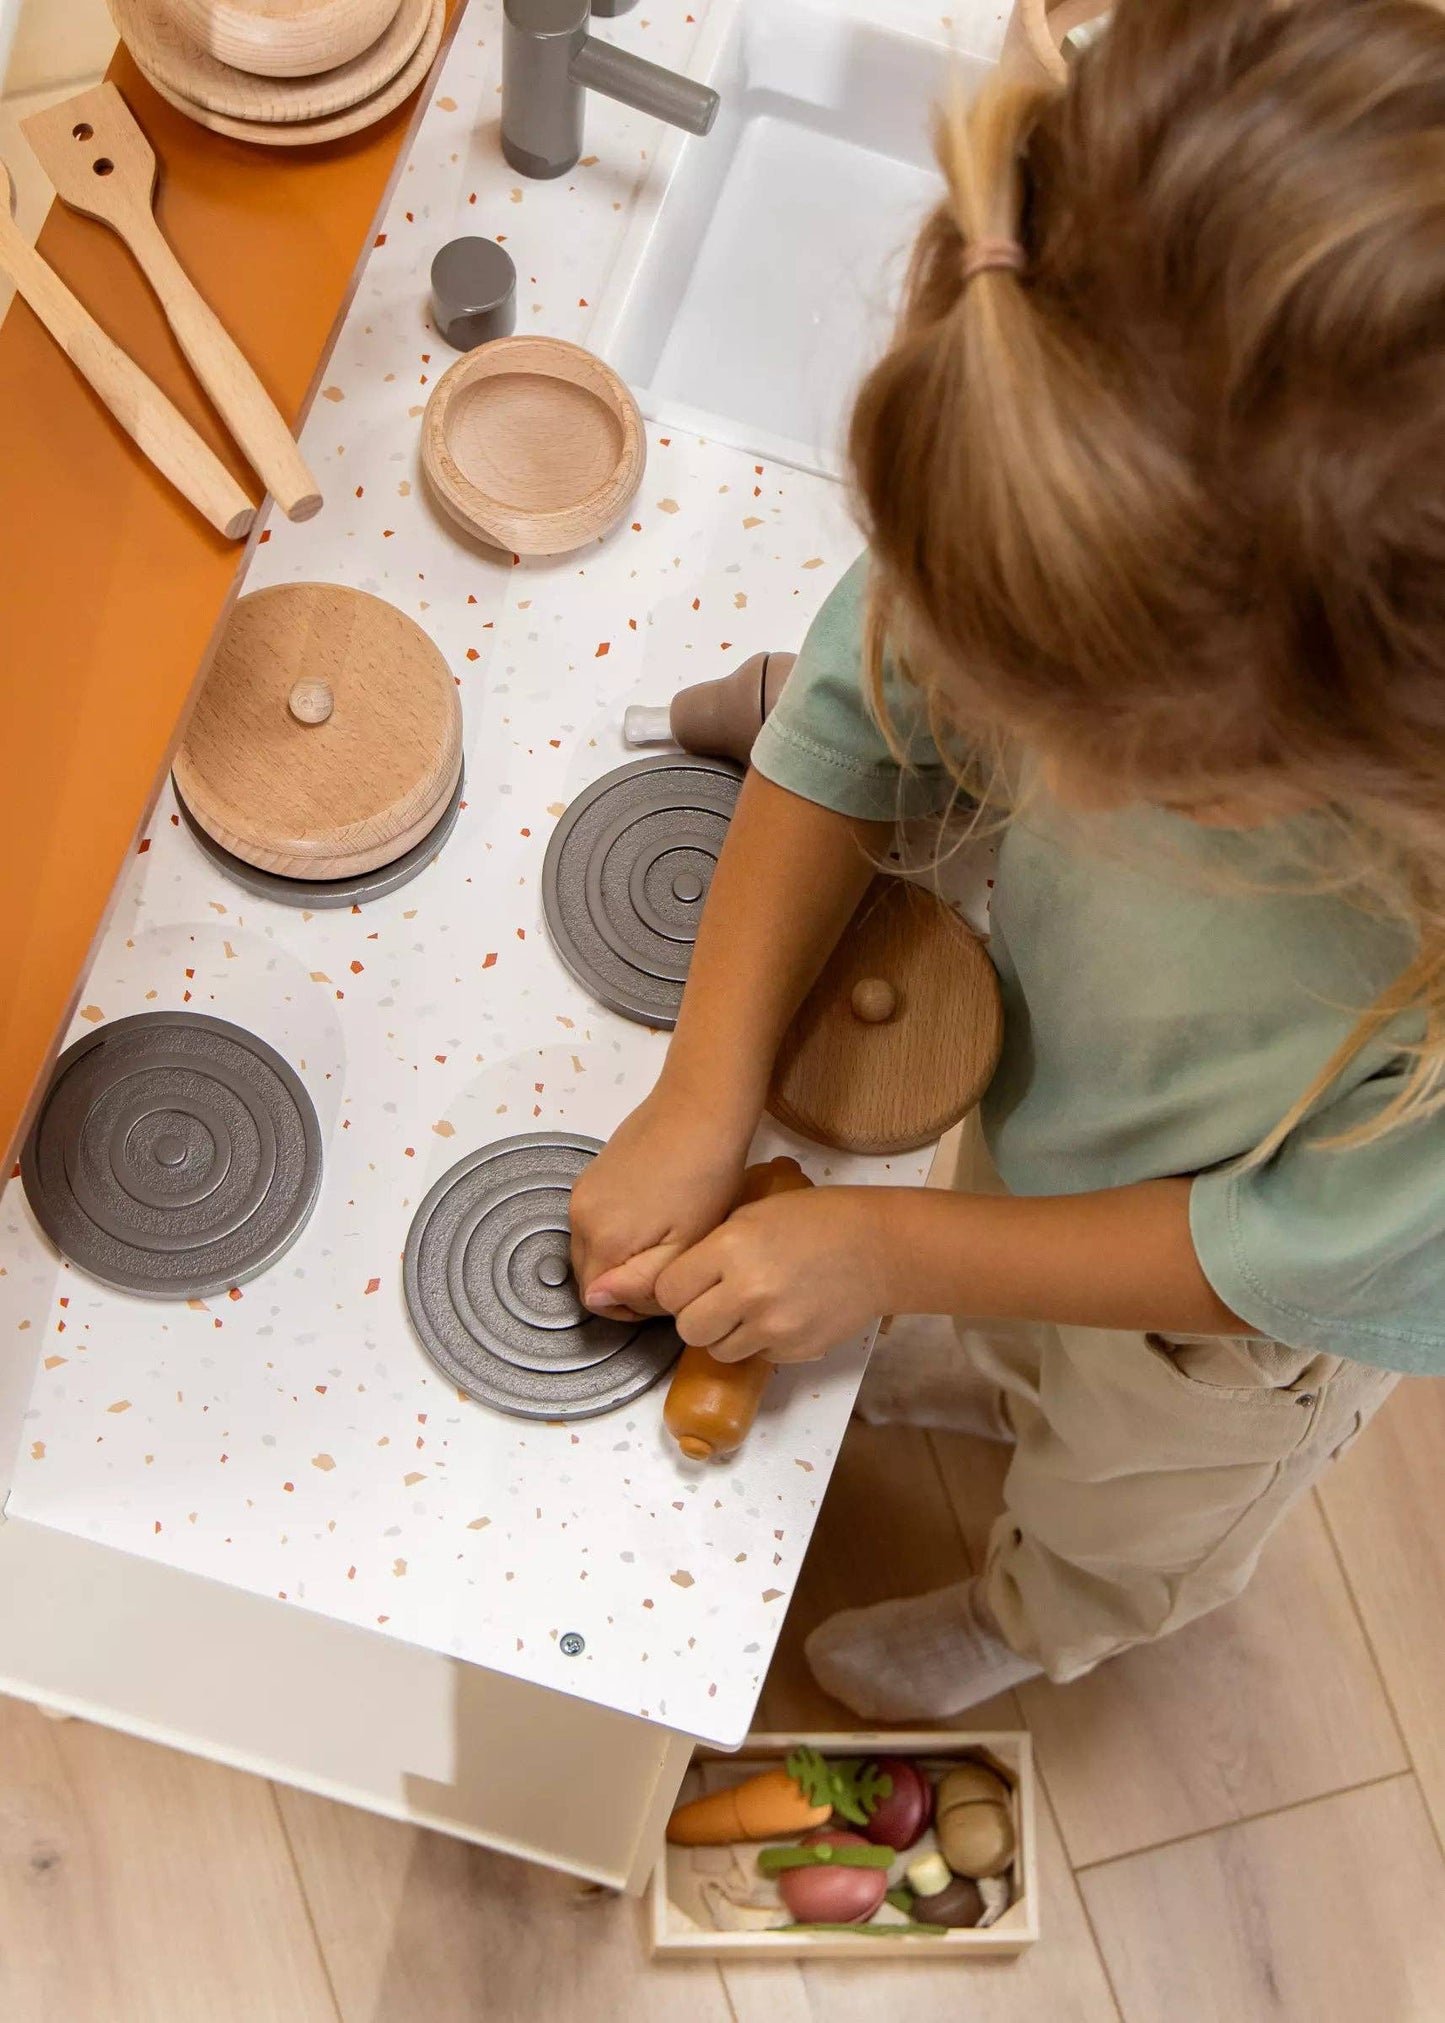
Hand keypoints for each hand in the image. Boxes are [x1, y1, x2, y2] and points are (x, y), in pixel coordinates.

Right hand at [570, 1090, 750, 1320]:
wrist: (700, 1108)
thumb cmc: (704, 1180)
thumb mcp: (685, 1244)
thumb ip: (642, 1282)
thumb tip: (600, 1300)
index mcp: (602, 1241)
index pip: (597, 1301)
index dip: (633, 1306)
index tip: (669, 1288)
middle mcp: (578, 1217)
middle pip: (589, 1273)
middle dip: (625, 1281)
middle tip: (671, 1265)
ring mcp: (581, 1192)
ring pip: (591, 1246)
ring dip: (620, 1254)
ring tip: (666, 1238)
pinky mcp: (591, 1172)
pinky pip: (594, 1218)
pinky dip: (616, 1228)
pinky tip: (655, 1212)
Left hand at [655, 1187, 887, 1364]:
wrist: (880, 1248)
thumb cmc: (816, 1220)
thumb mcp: (754, 1214)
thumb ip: (713, 1247)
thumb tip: (680, 1281)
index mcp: (731, 1247)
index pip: (668, 1290)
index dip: (676, 1288)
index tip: (689, 1284)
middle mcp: (747, 1291)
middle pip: (688, 1329)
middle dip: (696, 1316)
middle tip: (715, 1301)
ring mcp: (773, 1326)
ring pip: (718, 1350)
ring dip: (726, 1334)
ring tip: (750, 1309)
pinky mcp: (795, 1349)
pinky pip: (755, 1356)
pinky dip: (760, 1341)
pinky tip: (782, 1314)